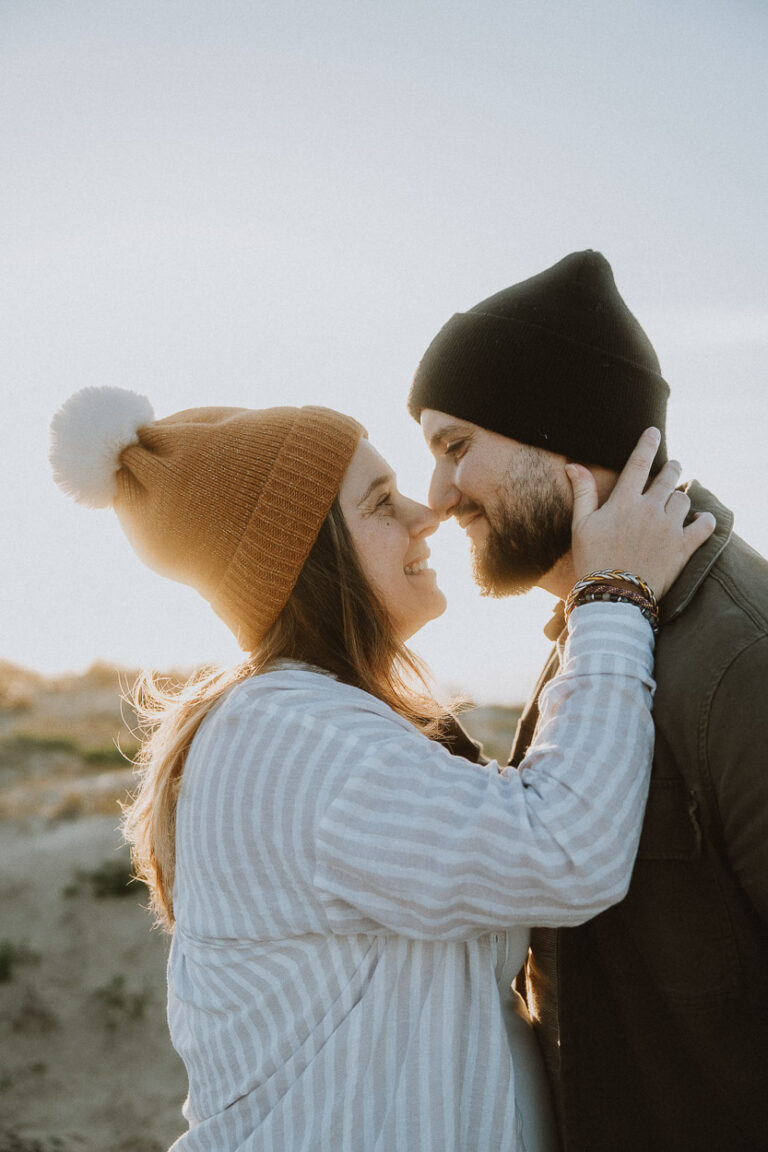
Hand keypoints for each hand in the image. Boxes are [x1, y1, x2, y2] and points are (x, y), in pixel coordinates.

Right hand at [567, 428, 716, 599]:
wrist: (613, 595)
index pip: (638, 462)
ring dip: (681, 496)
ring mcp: (669, 528)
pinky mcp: (683, 548)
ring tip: (678, 499)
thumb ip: (583, 492)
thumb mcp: (580, 525)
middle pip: (668, 477)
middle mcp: (649, 509)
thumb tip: (573, 465)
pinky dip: (705, 521)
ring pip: (683, 500)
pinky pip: (703, 527)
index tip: (653, 431)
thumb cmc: (592, 560)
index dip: (647, 444)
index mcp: (624, 501)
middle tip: (672, 466)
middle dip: (671, 468)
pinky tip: (702, 520)